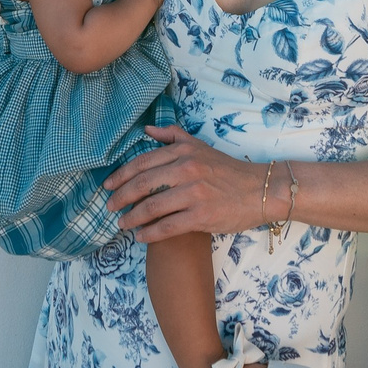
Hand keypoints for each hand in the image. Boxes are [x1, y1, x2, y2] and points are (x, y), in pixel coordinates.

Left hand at [105, 126, 274, 242]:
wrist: (260, 190)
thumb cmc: (228, 170)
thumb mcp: (201, 146)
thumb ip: (173, 136)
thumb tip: (146, 130)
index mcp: (184, 151)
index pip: (143, 162)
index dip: (121, 175)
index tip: (108, 186)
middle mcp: (187, 169)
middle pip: (142, 184)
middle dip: (120, 197)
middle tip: (109, 207)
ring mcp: (194, 193)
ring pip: (151, 207)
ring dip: (131, 218)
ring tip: (122, 224)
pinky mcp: (201, 216)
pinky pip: (167, 227)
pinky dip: (149, 233)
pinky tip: (140, 237)